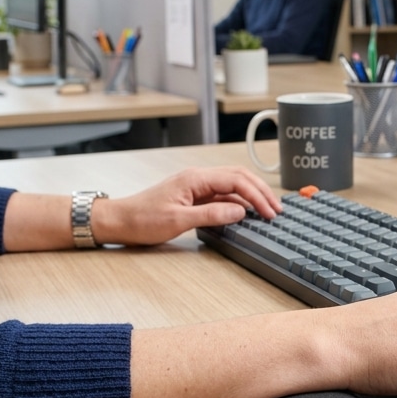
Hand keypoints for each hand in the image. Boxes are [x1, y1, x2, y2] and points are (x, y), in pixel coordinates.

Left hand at [94, 167, 281, 245]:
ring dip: (252, 194)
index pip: (236, 180)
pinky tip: (247, 210)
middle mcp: (197, 177)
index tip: (270, 212)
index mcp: (195, 178)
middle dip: (261, 191)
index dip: (257, 195)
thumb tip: (240, 211)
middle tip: (277, 208)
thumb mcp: (178, 220)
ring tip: (268, 208)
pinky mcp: (193, 195)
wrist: (119, 220)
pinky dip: (239, 200)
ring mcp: (195, 185)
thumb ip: (212, 215)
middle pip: (238, 177)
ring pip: (232, 183)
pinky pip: (222, 193)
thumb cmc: (142, 220)